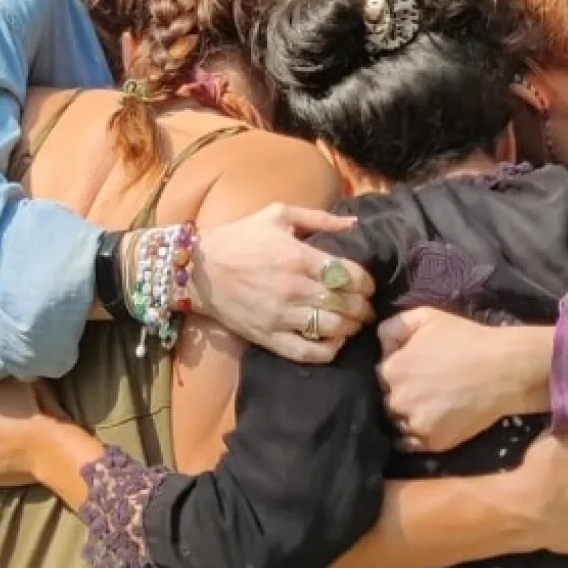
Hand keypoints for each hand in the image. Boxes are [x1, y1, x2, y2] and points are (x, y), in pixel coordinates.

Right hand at [191, 204, 375, 364]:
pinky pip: (308, 352)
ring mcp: (282, 316)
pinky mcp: (269, 337)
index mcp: (299, 256)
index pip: (349, 275)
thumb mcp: (277, 215)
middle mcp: (294, 288)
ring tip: (354, 323)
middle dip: (364, 307)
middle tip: (367, 307)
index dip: (367, 283)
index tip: (368, 285)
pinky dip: (329, 350)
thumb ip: (318, 218)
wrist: (198, 270)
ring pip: (333, 328)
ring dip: (351, 327)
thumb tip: (354, 223)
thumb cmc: (239, 238)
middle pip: (346, 304)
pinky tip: (334, 342)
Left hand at [379, 309, 543, 452]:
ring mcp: (415, 424)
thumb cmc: (466, 338)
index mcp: (392, 370)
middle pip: (387, 401)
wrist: (503, 369)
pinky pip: (411, 444)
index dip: (397, 372)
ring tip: (431, 405)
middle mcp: (397, 400)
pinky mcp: (433, 442)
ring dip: (407, 416)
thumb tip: (379, 346)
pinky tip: (432, 421)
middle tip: (424, 388)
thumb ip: (392, 327)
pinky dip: (416, 435)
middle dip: (401, 394)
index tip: (413, 370)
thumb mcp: (425, 316)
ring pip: (398, 423)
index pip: (381, 376)